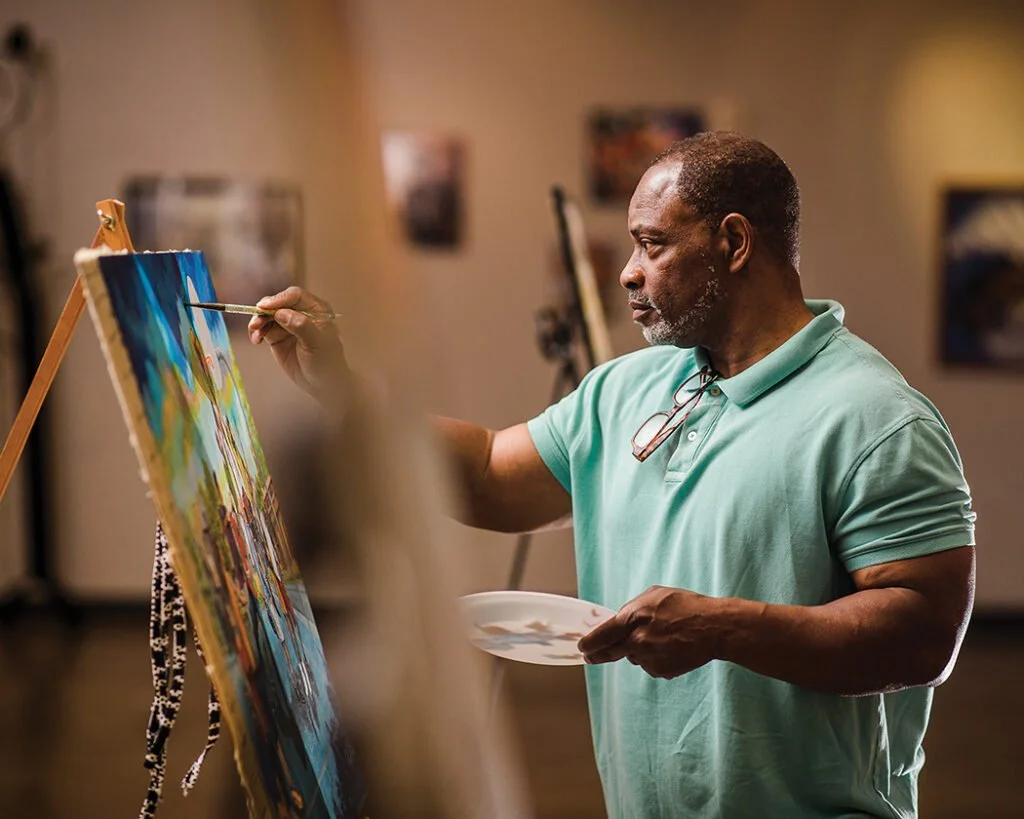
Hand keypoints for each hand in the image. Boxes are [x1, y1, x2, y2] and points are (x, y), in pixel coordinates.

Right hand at [248, 286, 347, 403]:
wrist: (323, 383)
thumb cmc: (327, 361)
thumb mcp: (317, 343)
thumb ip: (301, 326)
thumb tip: (281, 313)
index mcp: (316, 309)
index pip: (295, 296)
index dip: (279, 299)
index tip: (266, 307)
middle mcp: (300, 312)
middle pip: (278, 303)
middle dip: (264, 310)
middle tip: (256, 323)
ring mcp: (287, 324)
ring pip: (267, 314)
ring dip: (258, 321)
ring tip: (255, 334)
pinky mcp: (277, 336)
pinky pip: (263, 328)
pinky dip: (256, 331)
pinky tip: (256, 339)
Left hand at [578, 585, 722, 679]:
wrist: (714, 628)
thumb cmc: (686, 606)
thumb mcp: (654, 595)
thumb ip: (632, 608)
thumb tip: (619, 619)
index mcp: (633, 619)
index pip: (601, 635)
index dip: (589, 643)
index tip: (582, 647)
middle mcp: (637, 642)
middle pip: (609, 653)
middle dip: (598, 655)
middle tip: (591, 656)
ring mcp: (649, 659)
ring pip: (633, 657)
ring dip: (637, 651)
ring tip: (659, 637)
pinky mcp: (662, 671)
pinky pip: (649, 666)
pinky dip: (654, 659)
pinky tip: (669, 647)